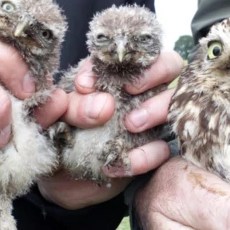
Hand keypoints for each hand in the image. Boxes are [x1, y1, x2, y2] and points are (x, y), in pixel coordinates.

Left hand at [38, 51, 183, 209]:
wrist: (60, 179)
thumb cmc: (60, 134)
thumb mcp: (56, 116)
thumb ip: (71, 104)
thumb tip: (98, 100)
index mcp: (116, 73)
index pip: (130, 50)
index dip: (114, 60)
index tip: (84, 85)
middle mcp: (141, 90)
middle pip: (171, 64)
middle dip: (155, 72)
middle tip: (128, 90)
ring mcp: (152, 120)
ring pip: (174, 103)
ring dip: (156, 109)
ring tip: (130, 124)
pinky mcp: (153, 150)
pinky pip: (163, 148)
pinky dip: (145, 154)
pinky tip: (118, 163)